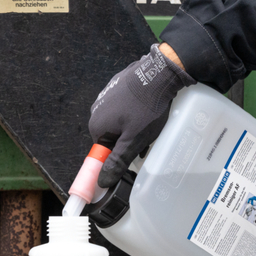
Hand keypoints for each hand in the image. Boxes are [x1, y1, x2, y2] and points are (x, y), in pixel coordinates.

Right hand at [89, 44, 194, 187]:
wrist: (160, 73)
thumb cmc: (147, 108)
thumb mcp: (134, 140)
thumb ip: (117, 161)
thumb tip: (102, 182)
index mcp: (96, 125)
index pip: (104, 151)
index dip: (120, 154)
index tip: (136, 150)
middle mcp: (96, 110)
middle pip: (111, 136)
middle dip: (127, 140)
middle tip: (146, 137)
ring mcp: (106, 95)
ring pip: (119, 121)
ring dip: (132, 127)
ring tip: (149, 123)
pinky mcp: (117, 85)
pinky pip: (123, 106)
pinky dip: (133, 111)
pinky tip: (147, 109)